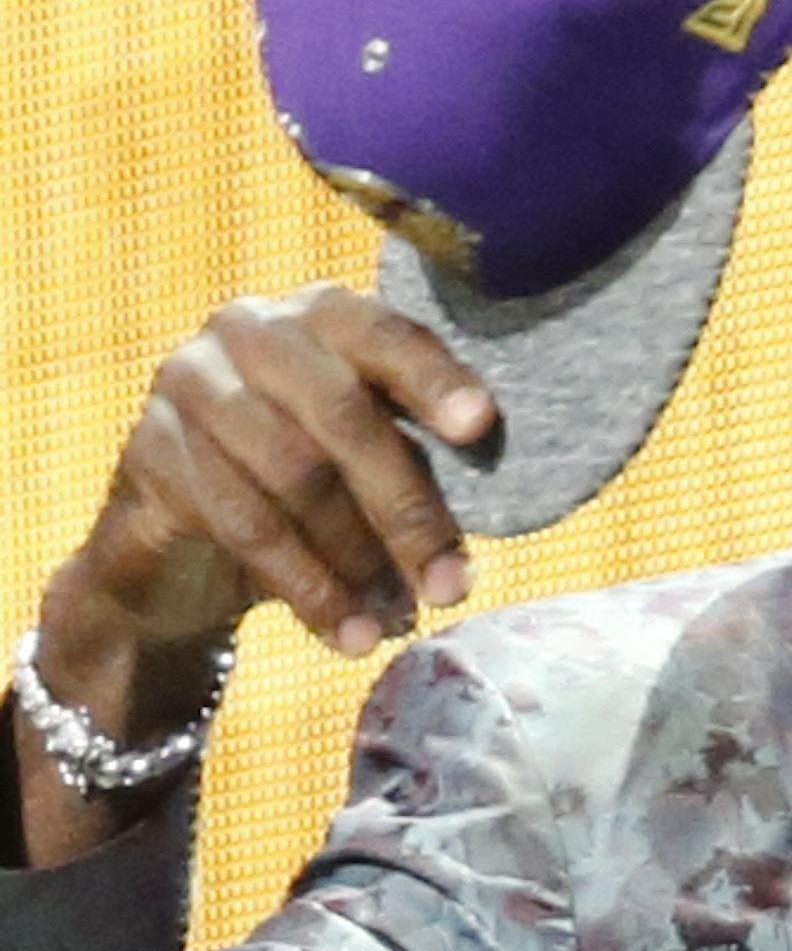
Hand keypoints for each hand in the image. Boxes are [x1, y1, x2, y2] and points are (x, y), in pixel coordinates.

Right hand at [63, 283, 494, 663]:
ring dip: (359, 561)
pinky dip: (309, 588)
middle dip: (407, 510)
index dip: (434, 380)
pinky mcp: (151, 449)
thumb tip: (482, 530)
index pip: (384, 334)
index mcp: (321, 316)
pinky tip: (347, 634)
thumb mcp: (364, 466)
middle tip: (452, 586)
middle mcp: (251, 331)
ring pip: (295, 477)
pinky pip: (246, 525)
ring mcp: (193, 384)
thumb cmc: (303, 487)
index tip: (480, 427)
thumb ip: (417, 467)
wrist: (180, 541)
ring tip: (400, 620)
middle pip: (344, 416)